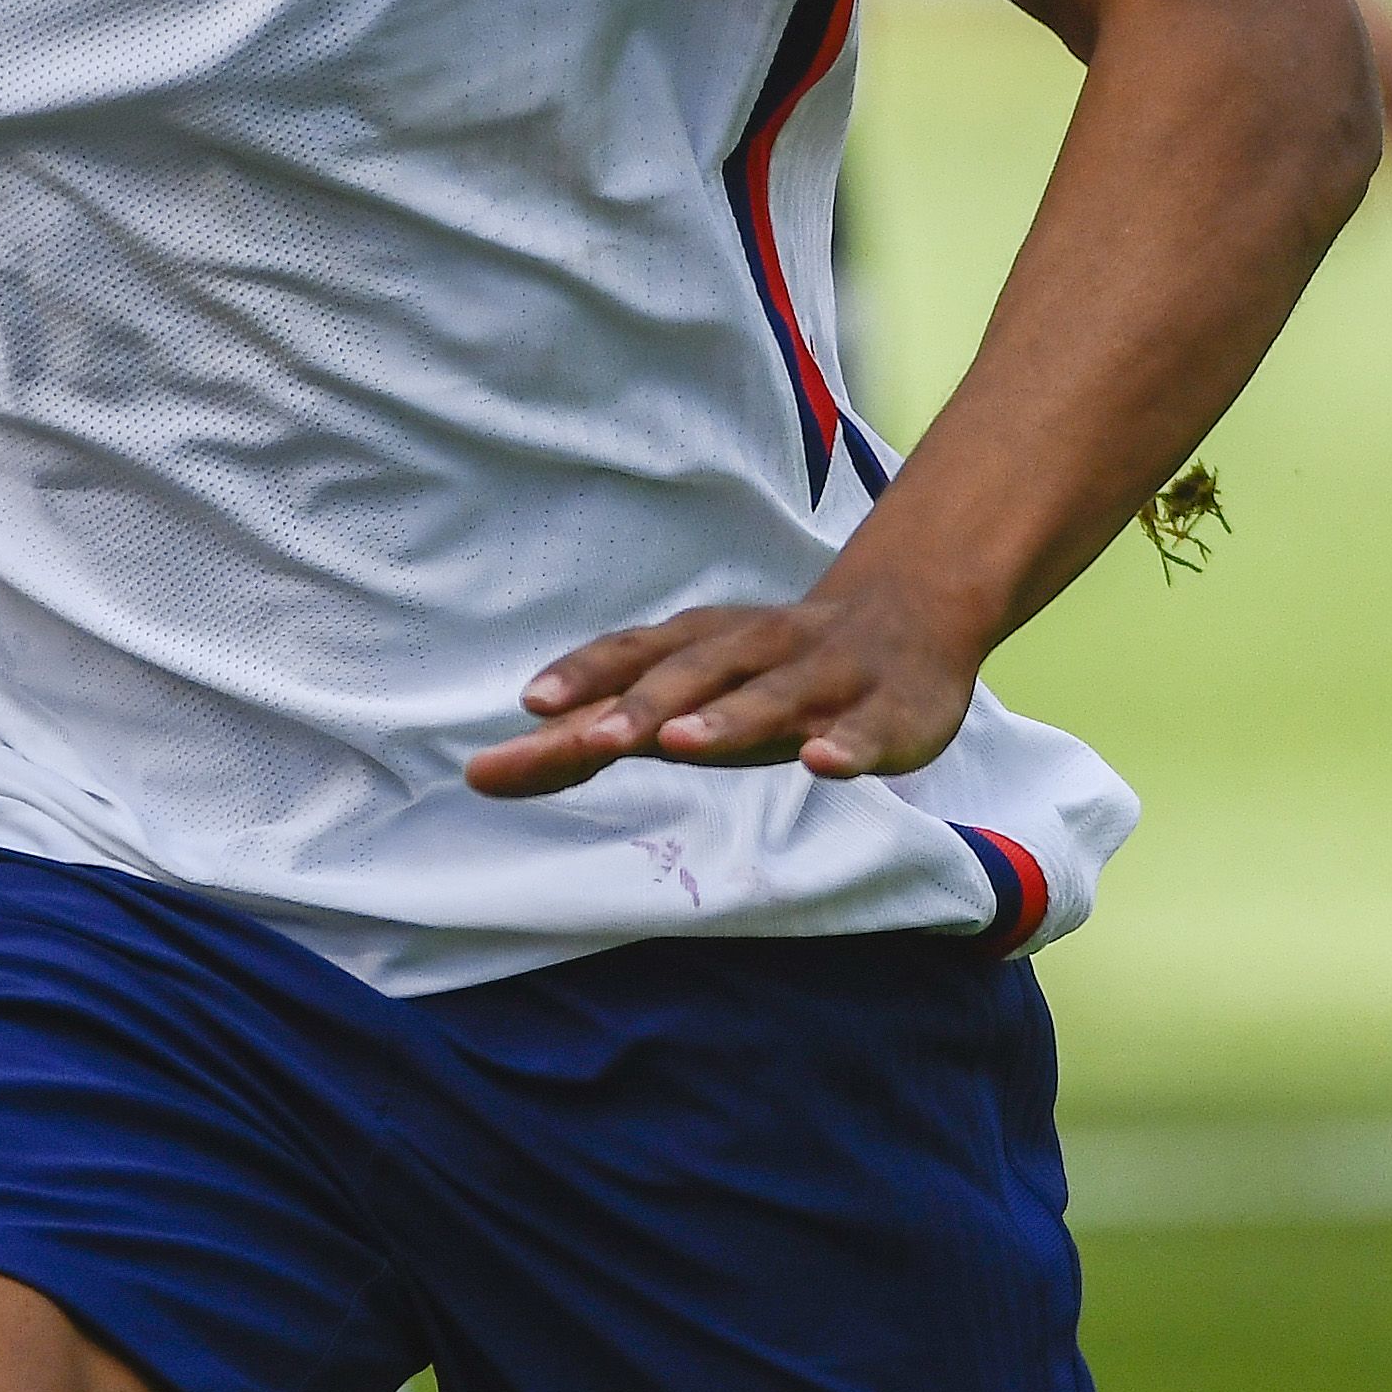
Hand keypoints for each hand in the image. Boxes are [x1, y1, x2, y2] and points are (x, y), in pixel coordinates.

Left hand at [470, 559, 989, 798]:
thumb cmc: (764, 670)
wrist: (906, 619)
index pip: (633, 657)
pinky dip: (844, 746)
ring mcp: (823, 678)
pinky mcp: (886, 712)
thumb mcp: (682, 693)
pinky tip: (822, 763)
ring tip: (681, 742)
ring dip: (727, 717)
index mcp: (703, 644)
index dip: (585, 677)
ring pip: (772, 696)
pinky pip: (865, 731)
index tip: (528, 706)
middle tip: (590, 736)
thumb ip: (593, 729)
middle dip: (643, 704)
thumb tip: (484, 772)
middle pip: (694, 674)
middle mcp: (756, 651)